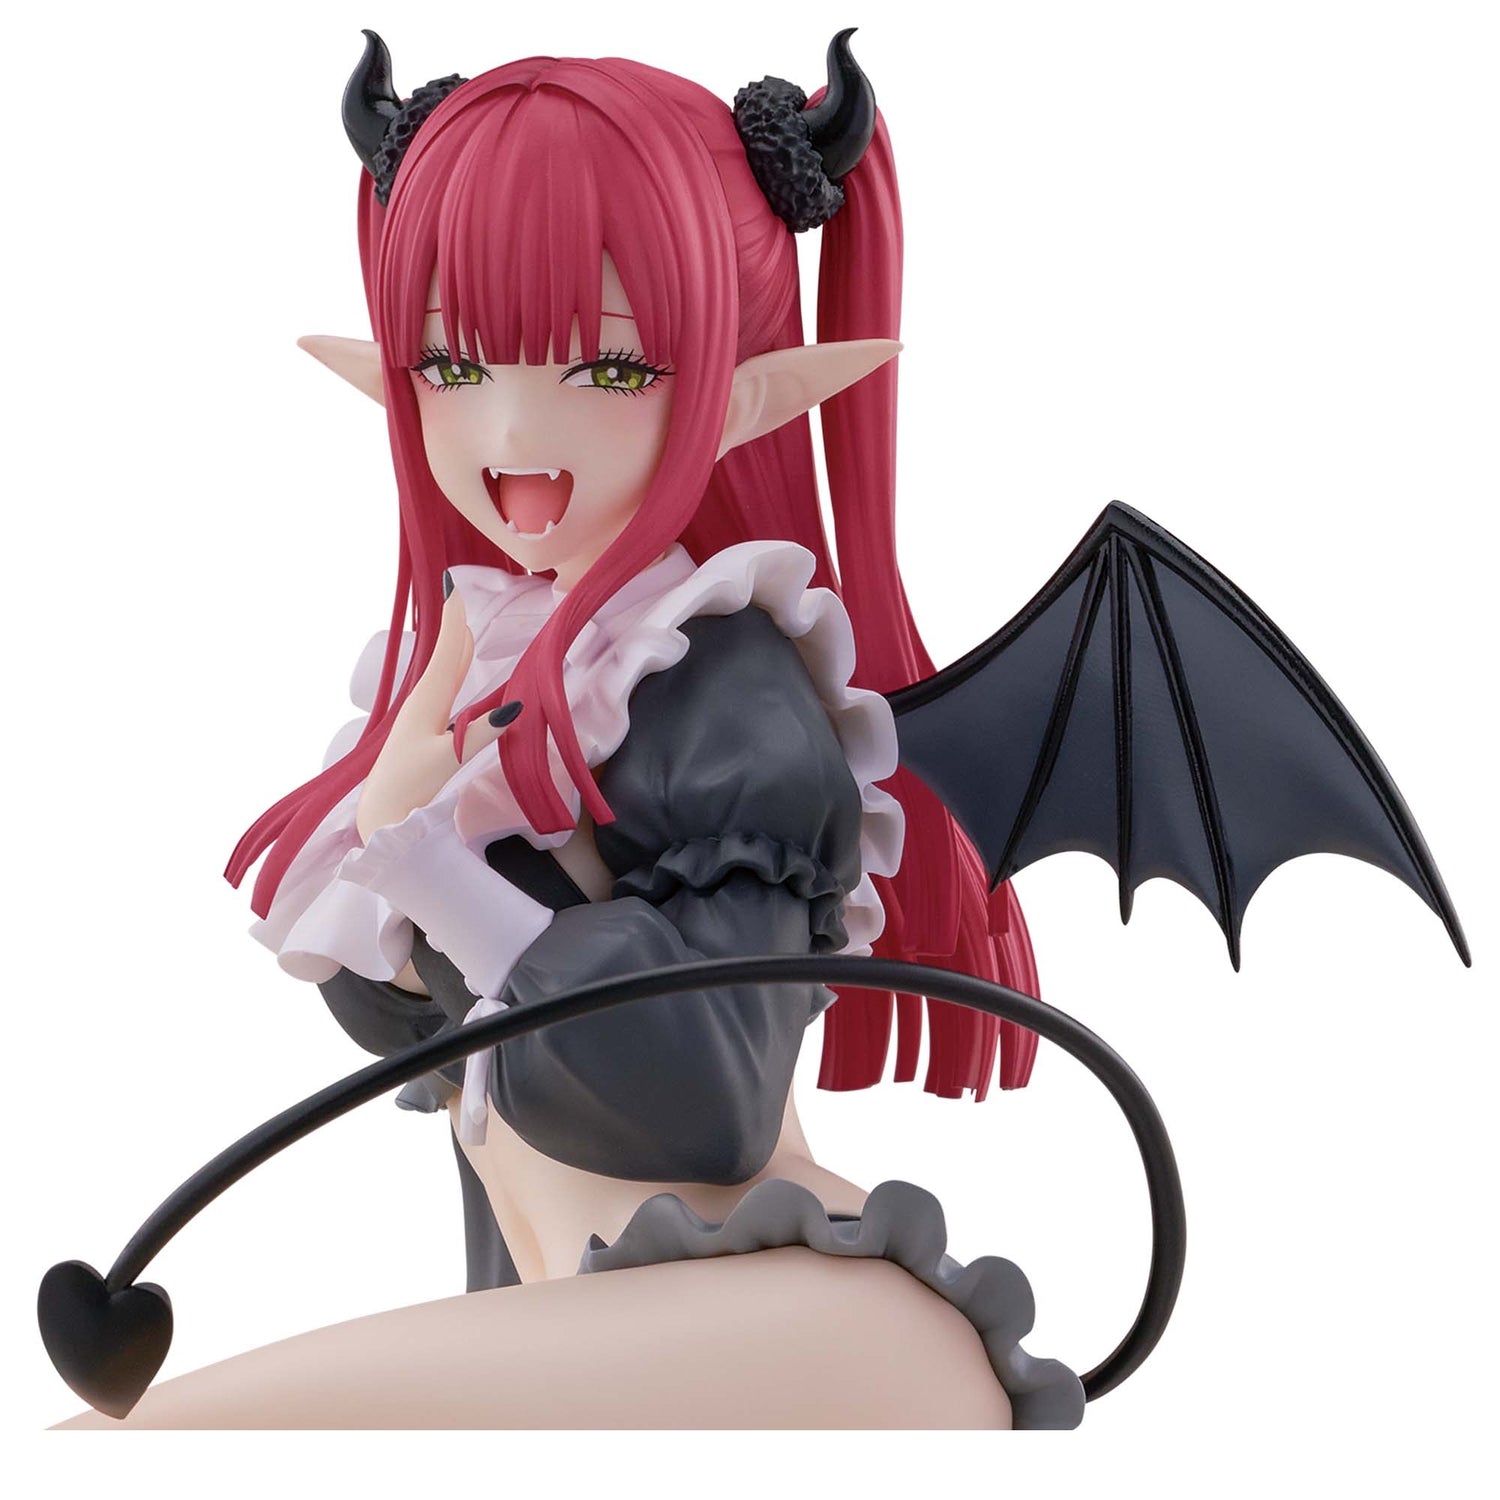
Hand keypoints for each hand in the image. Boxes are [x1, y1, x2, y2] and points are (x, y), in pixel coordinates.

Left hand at [356, 579, 518, 842]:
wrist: (382, 813)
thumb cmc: (409, 786)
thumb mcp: (448, 759)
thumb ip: (481, 733)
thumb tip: (516, 706)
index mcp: (426, 700)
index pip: (445, 649)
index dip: (453, 618)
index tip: (454, 583)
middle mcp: (423, 699)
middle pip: (444, 652)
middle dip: (455, 622)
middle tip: (460, 590)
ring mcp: (422, 712)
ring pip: (444, 667)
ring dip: (455, 643)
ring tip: (464, 620)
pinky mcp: (425, 725)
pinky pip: (444, 684)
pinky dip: (454, 665)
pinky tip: (457, 665)